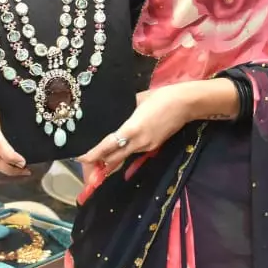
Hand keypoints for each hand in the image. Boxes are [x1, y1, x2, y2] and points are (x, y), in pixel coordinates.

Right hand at [0, 97, 29, 175]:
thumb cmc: (10, 97)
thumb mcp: (15, 106)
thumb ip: (21, 121)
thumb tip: (42, 137)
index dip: (10, 156)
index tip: (24, 162)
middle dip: (8, 168)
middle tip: (24, 170)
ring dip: (5, 167)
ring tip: (21, 170)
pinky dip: (0, 161)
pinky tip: (12, 164)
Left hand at [79, 83, 194, 174]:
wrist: (186, 103)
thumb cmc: (161, 96)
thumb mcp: (138, 100)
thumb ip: (123, 110)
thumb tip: (112, 114)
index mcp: (132, 128)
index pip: (108, 145)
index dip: (94, 154)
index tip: (81, 159)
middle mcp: (138, 141)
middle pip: (114, 159)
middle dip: (99, 166)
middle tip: (86, 170)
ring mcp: (147, 146)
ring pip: (123, 157)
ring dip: (110, 161)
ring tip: (96, 165)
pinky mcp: (154, 146)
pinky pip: (133, 153)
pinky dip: (122, 154)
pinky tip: (116, 154)